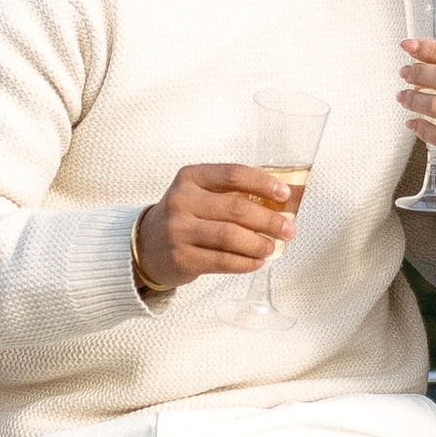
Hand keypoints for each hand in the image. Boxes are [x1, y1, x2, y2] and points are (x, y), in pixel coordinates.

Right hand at [135, 163, 301, 294]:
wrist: (147, 245)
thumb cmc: (185, 216)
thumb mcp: (199, 194)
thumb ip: (233, 194)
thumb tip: (281, 202)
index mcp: (190, 177)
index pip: (232, 174)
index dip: (262, 183)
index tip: (284, 194)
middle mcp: (182, 201)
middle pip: (236, 208)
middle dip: (269, 220)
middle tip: (288, 229)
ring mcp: (179, 231)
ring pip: (230, 236)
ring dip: (259, 243)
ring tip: (272, 247)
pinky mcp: (181, 258)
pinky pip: (222, 261)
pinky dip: (246, 262)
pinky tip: (257, 261)